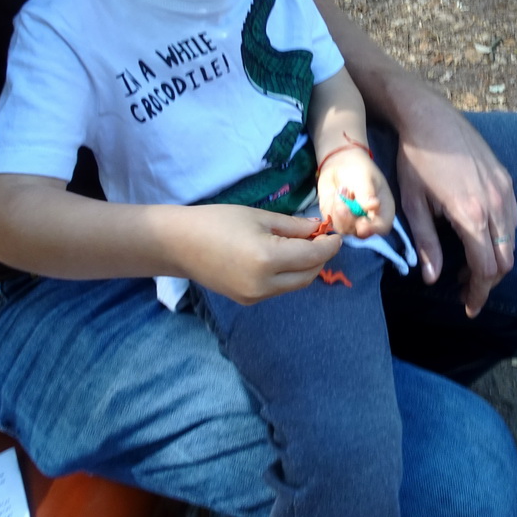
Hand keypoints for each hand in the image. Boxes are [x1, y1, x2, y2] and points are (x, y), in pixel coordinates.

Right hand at [181, 204, 341, 304]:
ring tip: (304, 245)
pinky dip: (288, 275)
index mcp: (269, 259)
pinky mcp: (247, 300)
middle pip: (308, 274)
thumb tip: (318, 228)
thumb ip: (293, 226)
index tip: (337, 234)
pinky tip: (284, 257)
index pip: (313, 255)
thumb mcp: (259, 216)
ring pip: (295, 284)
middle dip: (320, 257)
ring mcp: (255, 296)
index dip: (329, 245)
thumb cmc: (218, 221)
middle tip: (322, 238)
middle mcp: (265, 284)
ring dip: (305, 267)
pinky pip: (278, 289)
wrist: (179, 244)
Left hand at [317, 153, 394, 238]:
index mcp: (383, 210)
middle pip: (360, 232)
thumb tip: (374, 206)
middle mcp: (368, 220)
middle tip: (345, 193)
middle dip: (350, 217)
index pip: (381, 227)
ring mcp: (352, 222)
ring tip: (342, 189)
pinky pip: (332, 222)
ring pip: (344, 229)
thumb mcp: (365, 177)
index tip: (361, 224)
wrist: (340, 163)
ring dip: (339, 210)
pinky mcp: (337, 220)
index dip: (372, 229)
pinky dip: (331, 207)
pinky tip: (336, 193)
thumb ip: (367, 193)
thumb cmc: (359, 169)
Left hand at [396, 94, 516, 316]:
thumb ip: (426, 244)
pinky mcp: (506, 179)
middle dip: (489, 282)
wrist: (430, 118)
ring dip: (496, 260)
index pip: (485, 267)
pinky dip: (502, 237)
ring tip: (470, 268)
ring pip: (512, 240)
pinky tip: (481, 238)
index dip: (478, 293)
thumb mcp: (413, 205)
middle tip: (468, 292)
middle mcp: (495, 204)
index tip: (468, 308)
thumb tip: (432, 280)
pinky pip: (512, 218)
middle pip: (505, 259)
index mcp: (471, 215)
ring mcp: (504, 190)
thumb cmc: (415, 161)